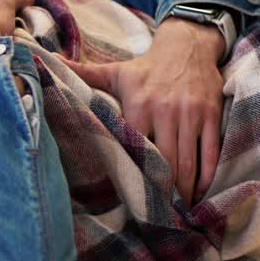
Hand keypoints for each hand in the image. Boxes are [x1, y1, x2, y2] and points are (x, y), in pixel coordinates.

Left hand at [61, 18, 224, 203]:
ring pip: (189, 161)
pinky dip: (208, 175)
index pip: (136, 146)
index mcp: (139, 104)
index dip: (137, 173)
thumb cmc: (147, 66)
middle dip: (164, 191)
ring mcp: (191, 114)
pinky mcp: (211, 115)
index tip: (135, 197)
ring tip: (180, 211)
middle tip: (160, 216)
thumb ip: (84, 73)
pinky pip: (211, 151)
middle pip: (165, 161)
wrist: (188, 44)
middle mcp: (166, 110)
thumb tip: (47, 61)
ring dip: (185, 190)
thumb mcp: (115, 70)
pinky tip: (201, 191)